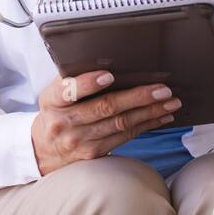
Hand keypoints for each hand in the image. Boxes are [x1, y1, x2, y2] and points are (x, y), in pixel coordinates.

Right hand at [31, 71, 182, 175]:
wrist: (43, 149)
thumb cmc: (56, 110)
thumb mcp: (53, 92)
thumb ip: (73, 78)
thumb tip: (108, 60)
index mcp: (52, 101)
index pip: (68, 91)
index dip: (88, 83)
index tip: (109, 75)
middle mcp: (65, 123)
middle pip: (104, 108)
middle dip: (137, 97)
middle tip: (162, 89)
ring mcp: (80, 142)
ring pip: (120, 124)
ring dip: (149, 112)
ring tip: (170, 102)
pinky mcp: (94, 154)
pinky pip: (125, 137)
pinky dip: (146, 125)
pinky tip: (161, 116)